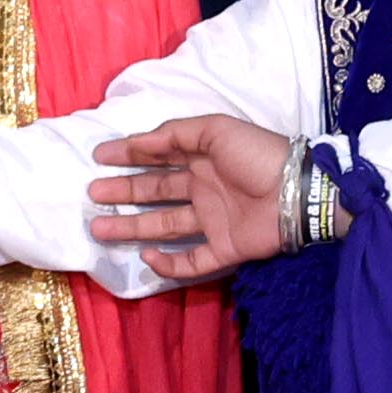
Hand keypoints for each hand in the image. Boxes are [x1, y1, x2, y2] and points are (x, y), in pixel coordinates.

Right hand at [84, 113, 297, 281]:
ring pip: (164, 226)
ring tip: (99, 227)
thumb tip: (136, 142)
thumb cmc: (257, 154)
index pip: (157, 158)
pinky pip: (191, 260)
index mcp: (202, 159)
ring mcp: (212, 222)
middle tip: (92, 194)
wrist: (298, 191)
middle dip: (122, 192)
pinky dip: (168, 262)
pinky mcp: (224, 249)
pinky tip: (146, 255)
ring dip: (131, 227)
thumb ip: (174, 134)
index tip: (98, 157)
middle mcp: (203, 190)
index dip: (128, 155)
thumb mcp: (215, 129)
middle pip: (154, 192)